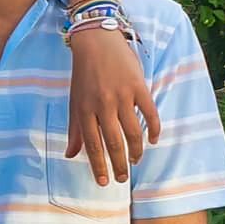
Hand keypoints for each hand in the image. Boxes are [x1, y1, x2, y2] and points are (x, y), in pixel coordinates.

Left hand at [66, 28, 160, 184]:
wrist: (97, 42)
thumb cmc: (84, 75)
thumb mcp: (74, 102)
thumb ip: (75, 129)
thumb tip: (70, 155)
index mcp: (84, 110)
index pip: (92, 144)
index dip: (98, 165)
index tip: (103, 181)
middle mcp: (103, 105)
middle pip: (113, 141)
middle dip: (118, 163)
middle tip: (122, 178)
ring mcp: (122, 96)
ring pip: (132, 131)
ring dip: (135, 150)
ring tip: (135, 161)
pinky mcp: (138, 86)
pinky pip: (149, 112)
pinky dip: (154, 128)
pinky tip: (154, 140)